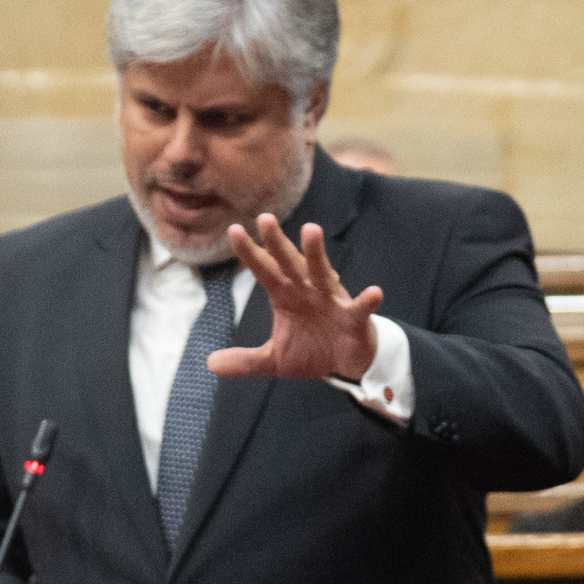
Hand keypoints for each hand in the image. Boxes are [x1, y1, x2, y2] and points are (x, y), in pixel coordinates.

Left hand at [211, 216, 385, 384]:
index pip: (264, 271)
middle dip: (278, 242)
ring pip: (322, 273)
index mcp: (286, 296)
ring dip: (316, 253)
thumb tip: (210, 364)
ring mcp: (331, 301)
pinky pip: (360, 307)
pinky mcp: (354, 318)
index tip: (233, 229)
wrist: (345, 364)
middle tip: (264, 218)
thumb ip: (245, 360)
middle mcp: (307, 291)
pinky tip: (374, 293)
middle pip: (290, 263)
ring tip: (310, 230)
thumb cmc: (311, 351)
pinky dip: (367, 300)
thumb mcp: (275, 360)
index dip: (250, 253)